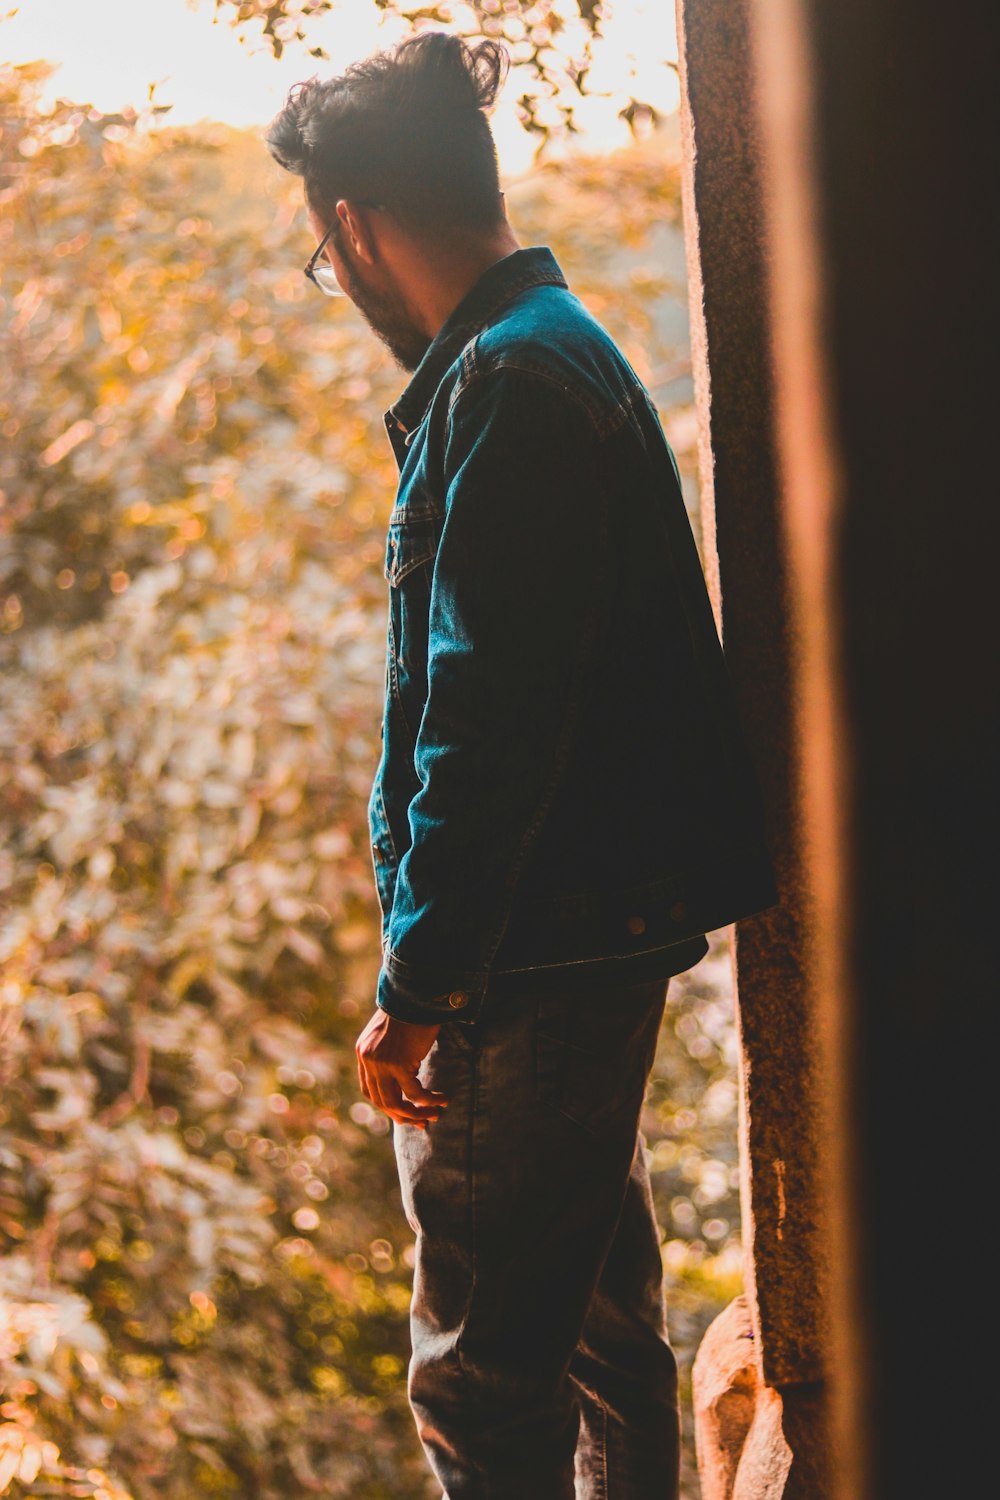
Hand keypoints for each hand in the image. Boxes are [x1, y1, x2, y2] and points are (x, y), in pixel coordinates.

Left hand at [355, 1008, 449, 1128]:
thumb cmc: (411, 1011)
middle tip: (422, 1123)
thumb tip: (407, 1075)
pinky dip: (429, 1101)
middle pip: (381, 1101)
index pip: (369, 1091)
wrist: (416, 994)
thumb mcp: (393, 1035)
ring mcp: (381, 1063)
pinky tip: (442, 1099)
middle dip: (403, 1116)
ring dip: (417, 1113)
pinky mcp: (398, 1063)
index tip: (404, 1114)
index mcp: (363, 1053)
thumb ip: (391, 1054)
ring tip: (436, 1114)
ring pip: (396, 1103)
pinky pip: (415, 1093)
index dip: (386, 1106)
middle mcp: (368, 1059)